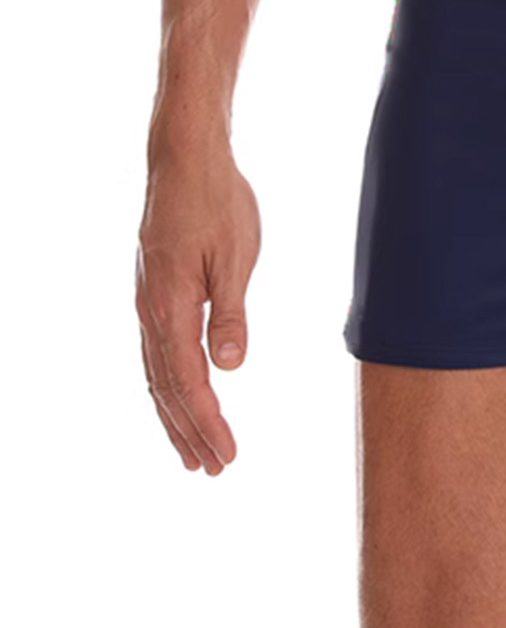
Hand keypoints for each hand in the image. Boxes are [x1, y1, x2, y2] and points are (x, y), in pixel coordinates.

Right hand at [136, 137, 260, 472]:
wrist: (184, 157)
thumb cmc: (217, 200)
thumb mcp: (235, 255)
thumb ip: (229, 314)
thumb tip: (229, 368)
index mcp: (170, 306)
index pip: (188, 382)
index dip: (207, 423)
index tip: (225, 456)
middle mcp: (150, 310)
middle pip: (166, 388)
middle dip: (188, 431)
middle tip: (210, 470)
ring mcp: (147, 301)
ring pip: (156, 373)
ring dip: (175, 414)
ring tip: (192, 450)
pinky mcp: (153, 289)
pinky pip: (156, 351)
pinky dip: (167, 383)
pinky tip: (179, 394)